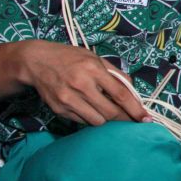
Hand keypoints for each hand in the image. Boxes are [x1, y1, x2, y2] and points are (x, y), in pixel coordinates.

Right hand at [21, 39, 147, 124]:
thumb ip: (115, 74)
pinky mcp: (59, 109)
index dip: (135, 109)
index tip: (146, 119)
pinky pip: (83, 122)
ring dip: (106, 119)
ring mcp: (68, 99)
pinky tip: (88, 107)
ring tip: (105, 109)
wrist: (35, 61)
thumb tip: (133, 92)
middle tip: (130, 119)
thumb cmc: (69, 58)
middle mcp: (80, 85)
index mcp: (92, 69)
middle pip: (111, 112)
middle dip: (124, 118)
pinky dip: (90, 118)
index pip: (120, 94)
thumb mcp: (94, 58)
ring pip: (98, 121)